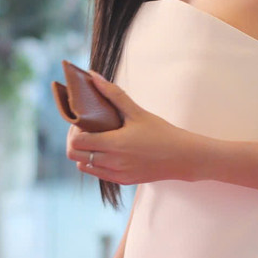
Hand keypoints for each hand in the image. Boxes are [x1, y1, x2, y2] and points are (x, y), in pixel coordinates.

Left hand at [65, 73, 201, 184]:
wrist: (183, 157)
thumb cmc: (161, 132)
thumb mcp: (137, 112)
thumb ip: (113, 95)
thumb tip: (94, 76)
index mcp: (114, 144)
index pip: (77, 142)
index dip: (74, 130)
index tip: (82, 121)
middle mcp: (113, 162)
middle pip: (74, 155)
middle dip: (75, 141)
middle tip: (86, 130)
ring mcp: (117, 174)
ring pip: (84, 166)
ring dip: (84, 153)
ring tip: (96, 140)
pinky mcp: (123, 181)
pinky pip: (98, 174)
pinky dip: (95, 163)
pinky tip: (106, 151)